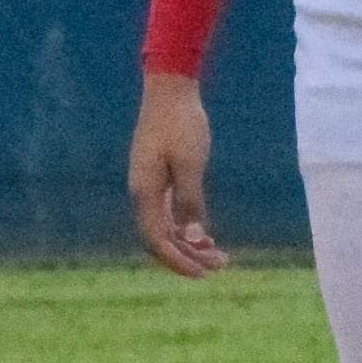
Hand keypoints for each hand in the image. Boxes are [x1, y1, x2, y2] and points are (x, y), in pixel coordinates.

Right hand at [128, 76, 225, 275]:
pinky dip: (187, 227)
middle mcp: (142, 193)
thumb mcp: (190, 163)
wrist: (170, 90)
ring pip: (166, 227)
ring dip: (190, 245)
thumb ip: (190, 201)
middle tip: (219, 267)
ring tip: (218, 257)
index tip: (202, 272)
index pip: (156, 239)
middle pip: (160, 238)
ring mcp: (149, 186)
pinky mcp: (158, 178)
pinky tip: (206, 236)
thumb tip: (192, 237)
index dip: (178, 260)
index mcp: (145, 192)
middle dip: (188, 257)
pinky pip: (169, 213)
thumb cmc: (181, 124)